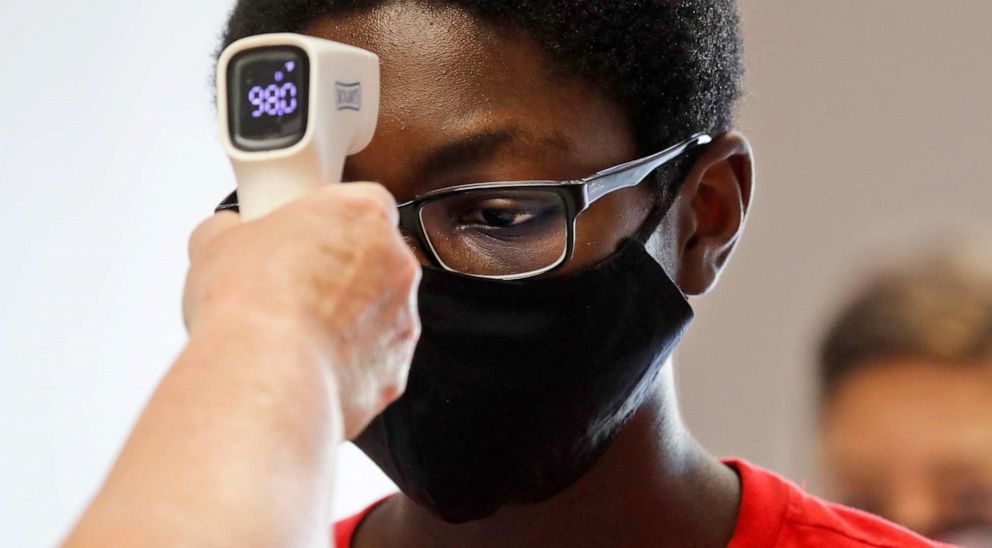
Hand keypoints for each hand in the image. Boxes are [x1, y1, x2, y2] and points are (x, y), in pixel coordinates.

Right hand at [182, 183, 420, 438]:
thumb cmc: (251, 303)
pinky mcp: (394, 372)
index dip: (330, 222)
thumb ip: (231, 228)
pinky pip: (372, 363)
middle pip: (374, 260)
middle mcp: (396, 263)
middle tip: (291, 288)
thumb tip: (223, 233)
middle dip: (339, 274)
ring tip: (292, 336)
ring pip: (376, 316)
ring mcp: (402, 320)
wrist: (266, 377)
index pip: (363, 203)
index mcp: (363, 214)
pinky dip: (345, 368)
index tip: (303, 236)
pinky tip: (306, 368)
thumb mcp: (216, 241)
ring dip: (344, 323)